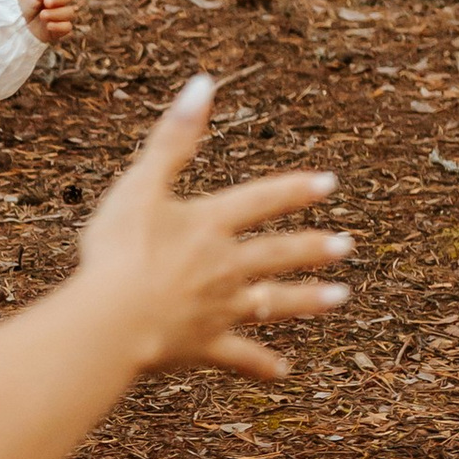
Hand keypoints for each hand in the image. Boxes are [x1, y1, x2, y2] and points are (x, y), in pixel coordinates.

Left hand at [20, 0, 77, 41]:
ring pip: (70, 12)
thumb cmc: (17, 5)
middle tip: (46, 2)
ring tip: (42, 16)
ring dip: (56, 13)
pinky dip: (59, 26)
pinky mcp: (57, 29)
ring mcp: (58, 14)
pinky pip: (67, 27)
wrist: (9, 27)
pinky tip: (48, 26)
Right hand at [76, 76, 350, 380]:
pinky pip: (239, 358)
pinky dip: (260, 366)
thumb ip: (173, 139)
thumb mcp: (142, 185)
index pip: (260, 201)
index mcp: (209, 225)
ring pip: (273, 304)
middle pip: (277, 254)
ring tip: (340, 298)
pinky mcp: (203, 346)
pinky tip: (282, 373)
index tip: (327, 185)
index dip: (292, 191)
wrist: (112, 320)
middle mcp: (225, 266)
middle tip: (346, 245)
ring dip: (307, 300)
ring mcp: (219, 309)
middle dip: (313, 249)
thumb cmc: (118, 251)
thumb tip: (203, 85)